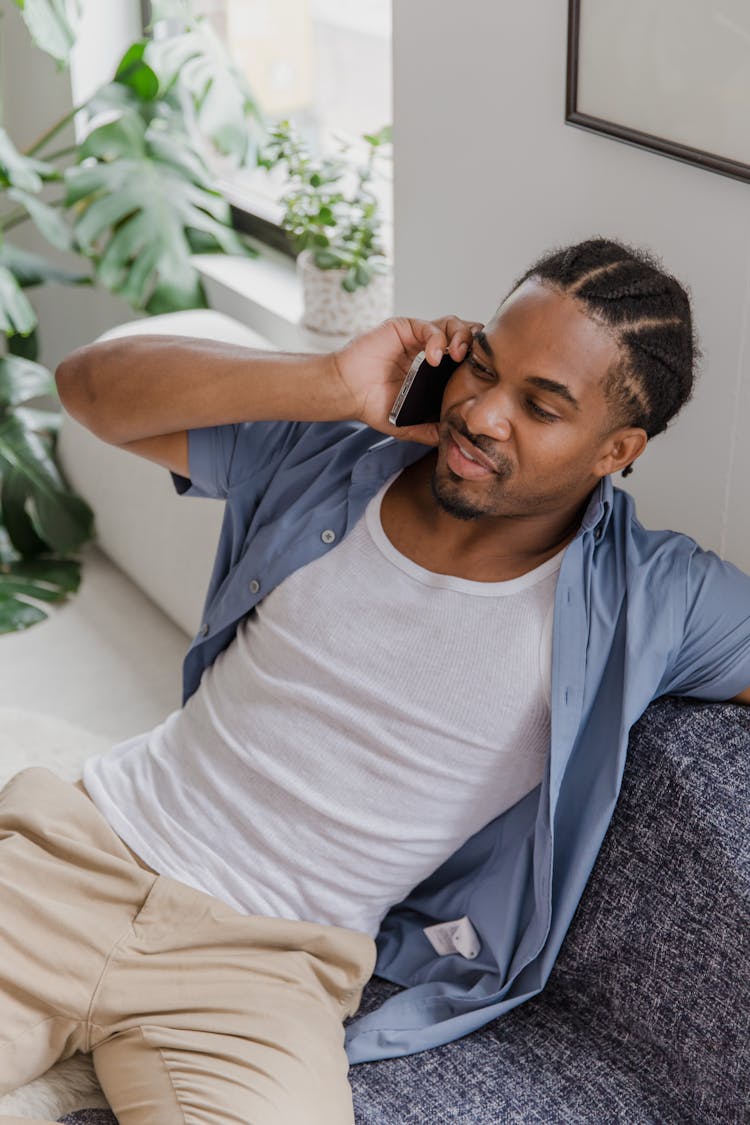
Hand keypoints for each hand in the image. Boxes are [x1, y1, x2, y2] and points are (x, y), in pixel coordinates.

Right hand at [331, 314, 483, 444]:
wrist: (348, 393)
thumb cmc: (373, 405)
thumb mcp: (407, 425)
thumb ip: (429, 430)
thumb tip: (452, 439)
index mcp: (435, 372)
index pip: (466, 358)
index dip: (478, 362)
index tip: (485, 375)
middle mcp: (430, 351)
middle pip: (464, 336)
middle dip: (474, 345)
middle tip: (474, 362)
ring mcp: (418, 338)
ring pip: (452, 325)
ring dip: (461, 337)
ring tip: (458, 355)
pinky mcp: (405, 328)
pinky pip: (429, 327)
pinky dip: (437, 339)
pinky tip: (434, 357)